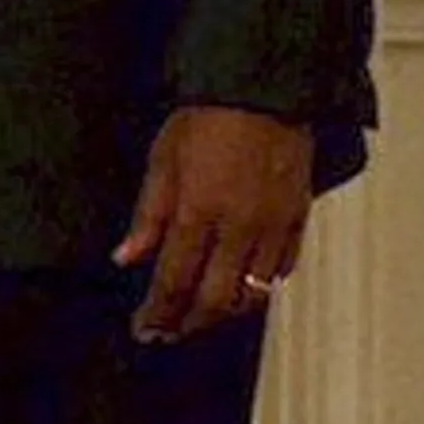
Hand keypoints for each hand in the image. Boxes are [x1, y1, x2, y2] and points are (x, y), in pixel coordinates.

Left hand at [114, 102, 313, 341]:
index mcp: (198, 213)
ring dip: (225, 314)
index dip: (158, 314)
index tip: (144, 329)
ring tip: (201, 316)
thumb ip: (147, 217)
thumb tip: (126, 259)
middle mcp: (238, 229)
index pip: (174, 282)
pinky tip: (242, 289)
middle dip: (189, 324)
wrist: (266, 91)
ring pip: (253, 293)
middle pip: (215, 300)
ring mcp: (273, 228)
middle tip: (169, 332)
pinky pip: (281, 270)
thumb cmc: (207, 120)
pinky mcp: (297, 220)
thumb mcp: (161, 162)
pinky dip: (260, 287)